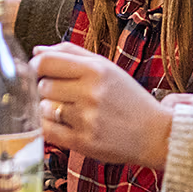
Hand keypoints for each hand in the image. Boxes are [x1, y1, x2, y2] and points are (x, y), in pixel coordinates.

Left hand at [32, 45, 171, 169]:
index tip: (39, 70)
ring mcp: (86, 119)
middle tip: (62, 93)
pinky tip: (63, 124)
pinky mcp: (83, 142)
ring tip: (69, 111)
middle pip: (43, 86)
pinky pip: (48, 131)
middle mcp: (90, 93)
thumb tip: (37, 49)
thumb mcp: (106, 68)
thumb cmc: (128, 99)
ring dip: (50, 109)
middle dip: (47, 89)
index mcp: (96, 70)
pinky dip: (50, 127)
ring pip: (44, 108)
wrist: (155, 135)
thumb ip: (70, 53)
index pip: (46, 61)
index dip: (37, 65)